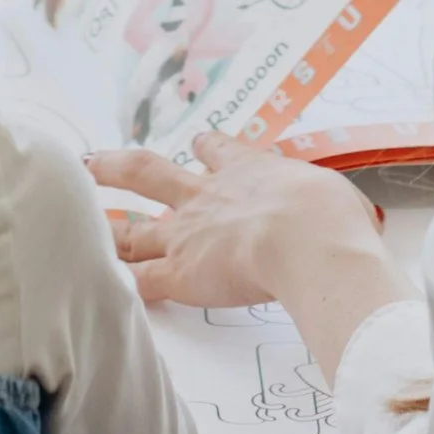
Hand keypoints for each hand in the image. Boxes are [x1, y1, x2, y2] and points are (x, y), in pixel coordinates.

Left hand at [92, 130, 415, 384]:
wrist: (307, 239)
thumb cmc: (330, 217)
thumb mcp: (336, 199)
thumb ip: (328, 210)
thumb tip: (354, 228)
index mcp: (248, 170)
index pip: (220, 151)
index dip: (208, 148)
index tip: (199, 144)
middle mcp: (208, 195)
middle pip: (150, 173)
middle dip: (118, 167)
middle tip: (93, 161)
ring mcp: (187, 233)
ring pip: (131, 228)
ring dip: (105, 229)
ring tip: (79, 226)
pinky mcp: (180, 273)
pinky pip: (139, 281)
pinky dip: (119, 286)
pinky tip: (98, 290)